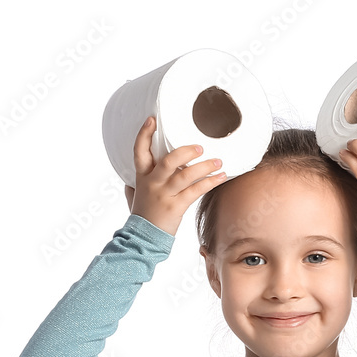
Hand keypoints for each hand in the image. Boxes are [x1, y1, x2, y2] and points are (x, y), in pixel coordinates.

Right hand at [123, 115, 226, 235]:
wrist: (142, 237)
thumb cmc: (142, 215)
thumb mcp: (135, 195)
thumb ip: (137, 183)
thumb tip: (135, 177)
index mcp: (142, 176)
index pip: (139, 150)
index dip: (144, 133)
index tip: (153, 119)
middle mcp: (153, 183)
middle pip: (168, 161)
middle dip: (186, 151)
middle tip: (200, 147)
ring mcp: (164, 195)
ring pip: (185, 175)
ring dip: (204, 166)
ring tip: (218, 162)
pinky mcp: (176, 207)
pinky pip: (196, 191)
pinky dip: (210, 183)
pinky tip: (221, 177)